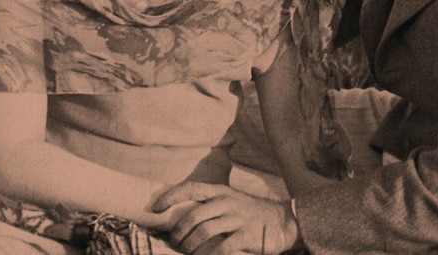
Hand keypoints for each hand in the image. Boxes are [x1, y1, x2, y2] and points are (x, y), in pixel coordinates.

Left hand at [151, 182, 301, 254]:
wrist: (282, 221)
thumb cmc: (249, 213)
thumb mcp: (229, 201)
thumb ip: (208, 207)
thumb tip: (177, 219)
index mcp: (219, 191)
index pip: (189, 189)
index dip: (169, 197)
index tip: (154, 209)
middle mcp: (226, 201)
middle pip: (193, 216)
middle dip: (178, 233)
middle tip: (173, 244)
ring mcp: (236, 217)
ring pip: (204, 232)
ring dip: (190, 246)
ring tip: (186, 253)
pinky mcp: (245, 234)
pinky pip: (221, 248)